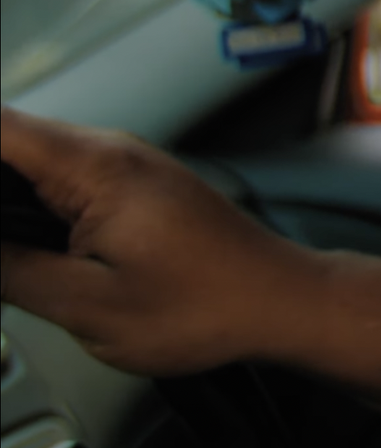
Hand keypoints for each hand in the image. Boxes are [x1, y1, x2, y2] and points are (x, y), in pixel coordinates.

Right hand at [0, 108, 327, 375]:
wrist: (286, 305)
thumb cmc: (211, 307)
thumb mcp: (87, 304)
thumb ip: (9, 270)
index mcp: (94, 167)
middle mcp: (110, 152)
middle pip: (4, 140)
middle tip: (0, 252)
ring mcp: (124, 166)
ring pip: (29, 161)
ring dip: (3, 195)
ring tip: (11, 253)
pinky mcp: (135, 188)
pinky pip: (60, 179)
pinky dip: (25, 201)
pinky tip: (17, 240)